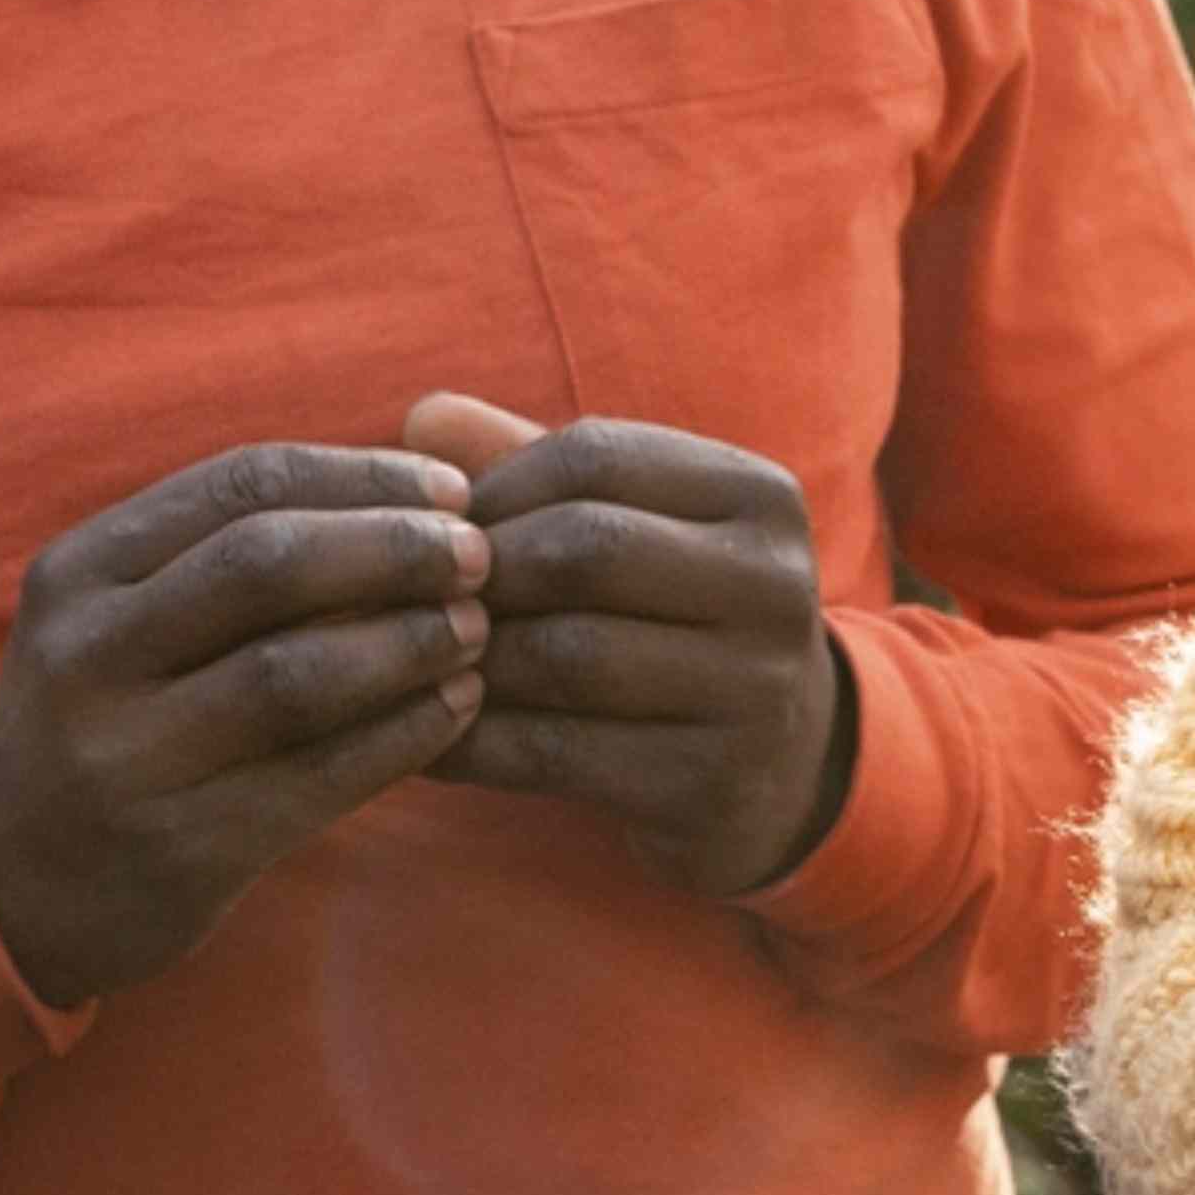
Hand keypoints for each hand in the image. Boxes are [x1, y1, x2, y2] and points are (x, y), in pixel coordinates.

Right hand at [0, 443, 490, 1007]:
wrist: (7, 883)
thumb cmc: (109, 712)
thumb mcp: (122, 612)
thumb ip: (232, 546)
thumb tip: (409, 480)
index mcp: (80, 569)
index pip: (242, 483)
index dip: (361, 476)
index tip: (450, 487)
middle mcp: (88, 655)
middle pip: (266, 565)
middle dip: (392, 549)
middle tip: (479, 556)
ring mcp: (126, 758)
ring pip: (293, 674)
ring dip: (406, 642)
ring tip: (477, 630)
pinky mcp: (178, 849)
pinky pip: (315, 778)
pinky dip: (400, 736)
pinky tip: (455, 711)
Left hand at [403, 392, 851, 896]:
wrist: (780, 767)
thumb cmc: (675, 619)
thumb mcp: (633, 527)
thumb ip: (534, 464)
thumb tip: (421, 413)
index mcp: (760, 496)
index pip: (599, 455)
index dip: (498, 484)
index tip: (439, 526)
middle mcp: (776, 583)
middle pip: (586, 547)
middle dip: (483, 572)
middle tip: (417, 598)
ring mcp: (755, 687)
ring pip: (568, 654)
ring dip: (471, 660)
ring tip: (414, 663)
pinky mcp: (714, 782)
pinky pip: (559, 752)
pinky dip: (475, 743)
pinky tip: (429, 742)